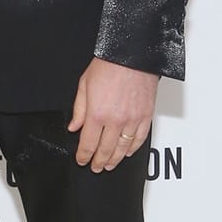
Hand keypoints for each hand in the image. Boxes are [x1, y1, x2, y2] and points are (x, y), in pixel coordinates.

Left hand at [68, 58, 157, 172]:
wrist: (132, 54)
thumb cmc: (108, 64)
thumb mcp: (84, 84)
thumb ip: (79, 109)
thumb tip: (74, 127)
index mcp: (97, 113)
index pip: (88, 143)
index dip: (84, 156)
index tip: (82, 160)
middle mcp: (116, 119)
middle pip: (105, 150)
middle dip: (99, 161)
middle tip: (96, 167)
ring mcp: (133, 119)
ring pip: (123, 148)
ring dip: (115, 159)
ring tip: (109, 165)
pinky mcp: (146, 116)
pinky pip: (140, 139)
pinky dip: (133, 149)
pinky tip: (127, 152)